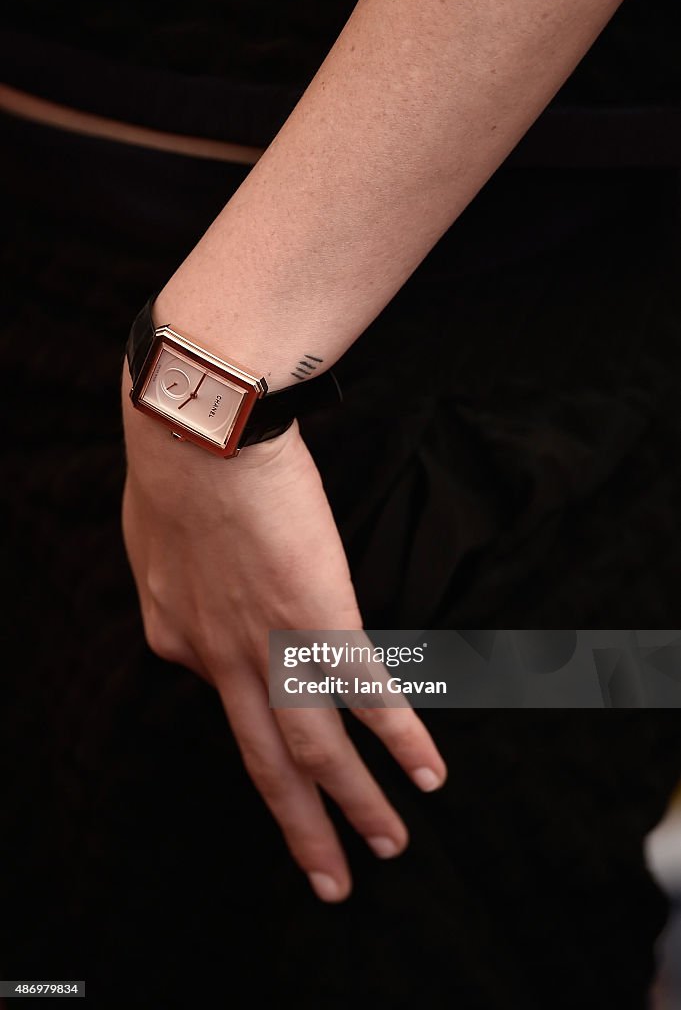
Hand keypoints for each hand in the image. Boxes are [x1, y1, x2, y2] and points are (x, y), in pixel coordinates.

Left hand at [121, 365, 446, 900]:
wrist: (198, 432)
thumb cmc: (174, 466)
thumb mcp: (157, 539)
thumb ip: (178, 578)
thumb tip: (198, 585)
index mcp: (180, 638)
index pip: (222, 699)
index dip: (256, 719)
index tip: (279, 725)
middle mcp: (222, 663)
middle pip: (267, 765)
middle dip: (302, 828)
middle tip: (330, 879)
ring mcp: (272, 649)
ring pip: (318, 752)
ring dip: (358, 806)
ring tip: (389, 845)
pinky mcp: (322, 623)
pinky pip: (368, 697)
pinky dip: (401, 739)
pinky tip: (428, 771)